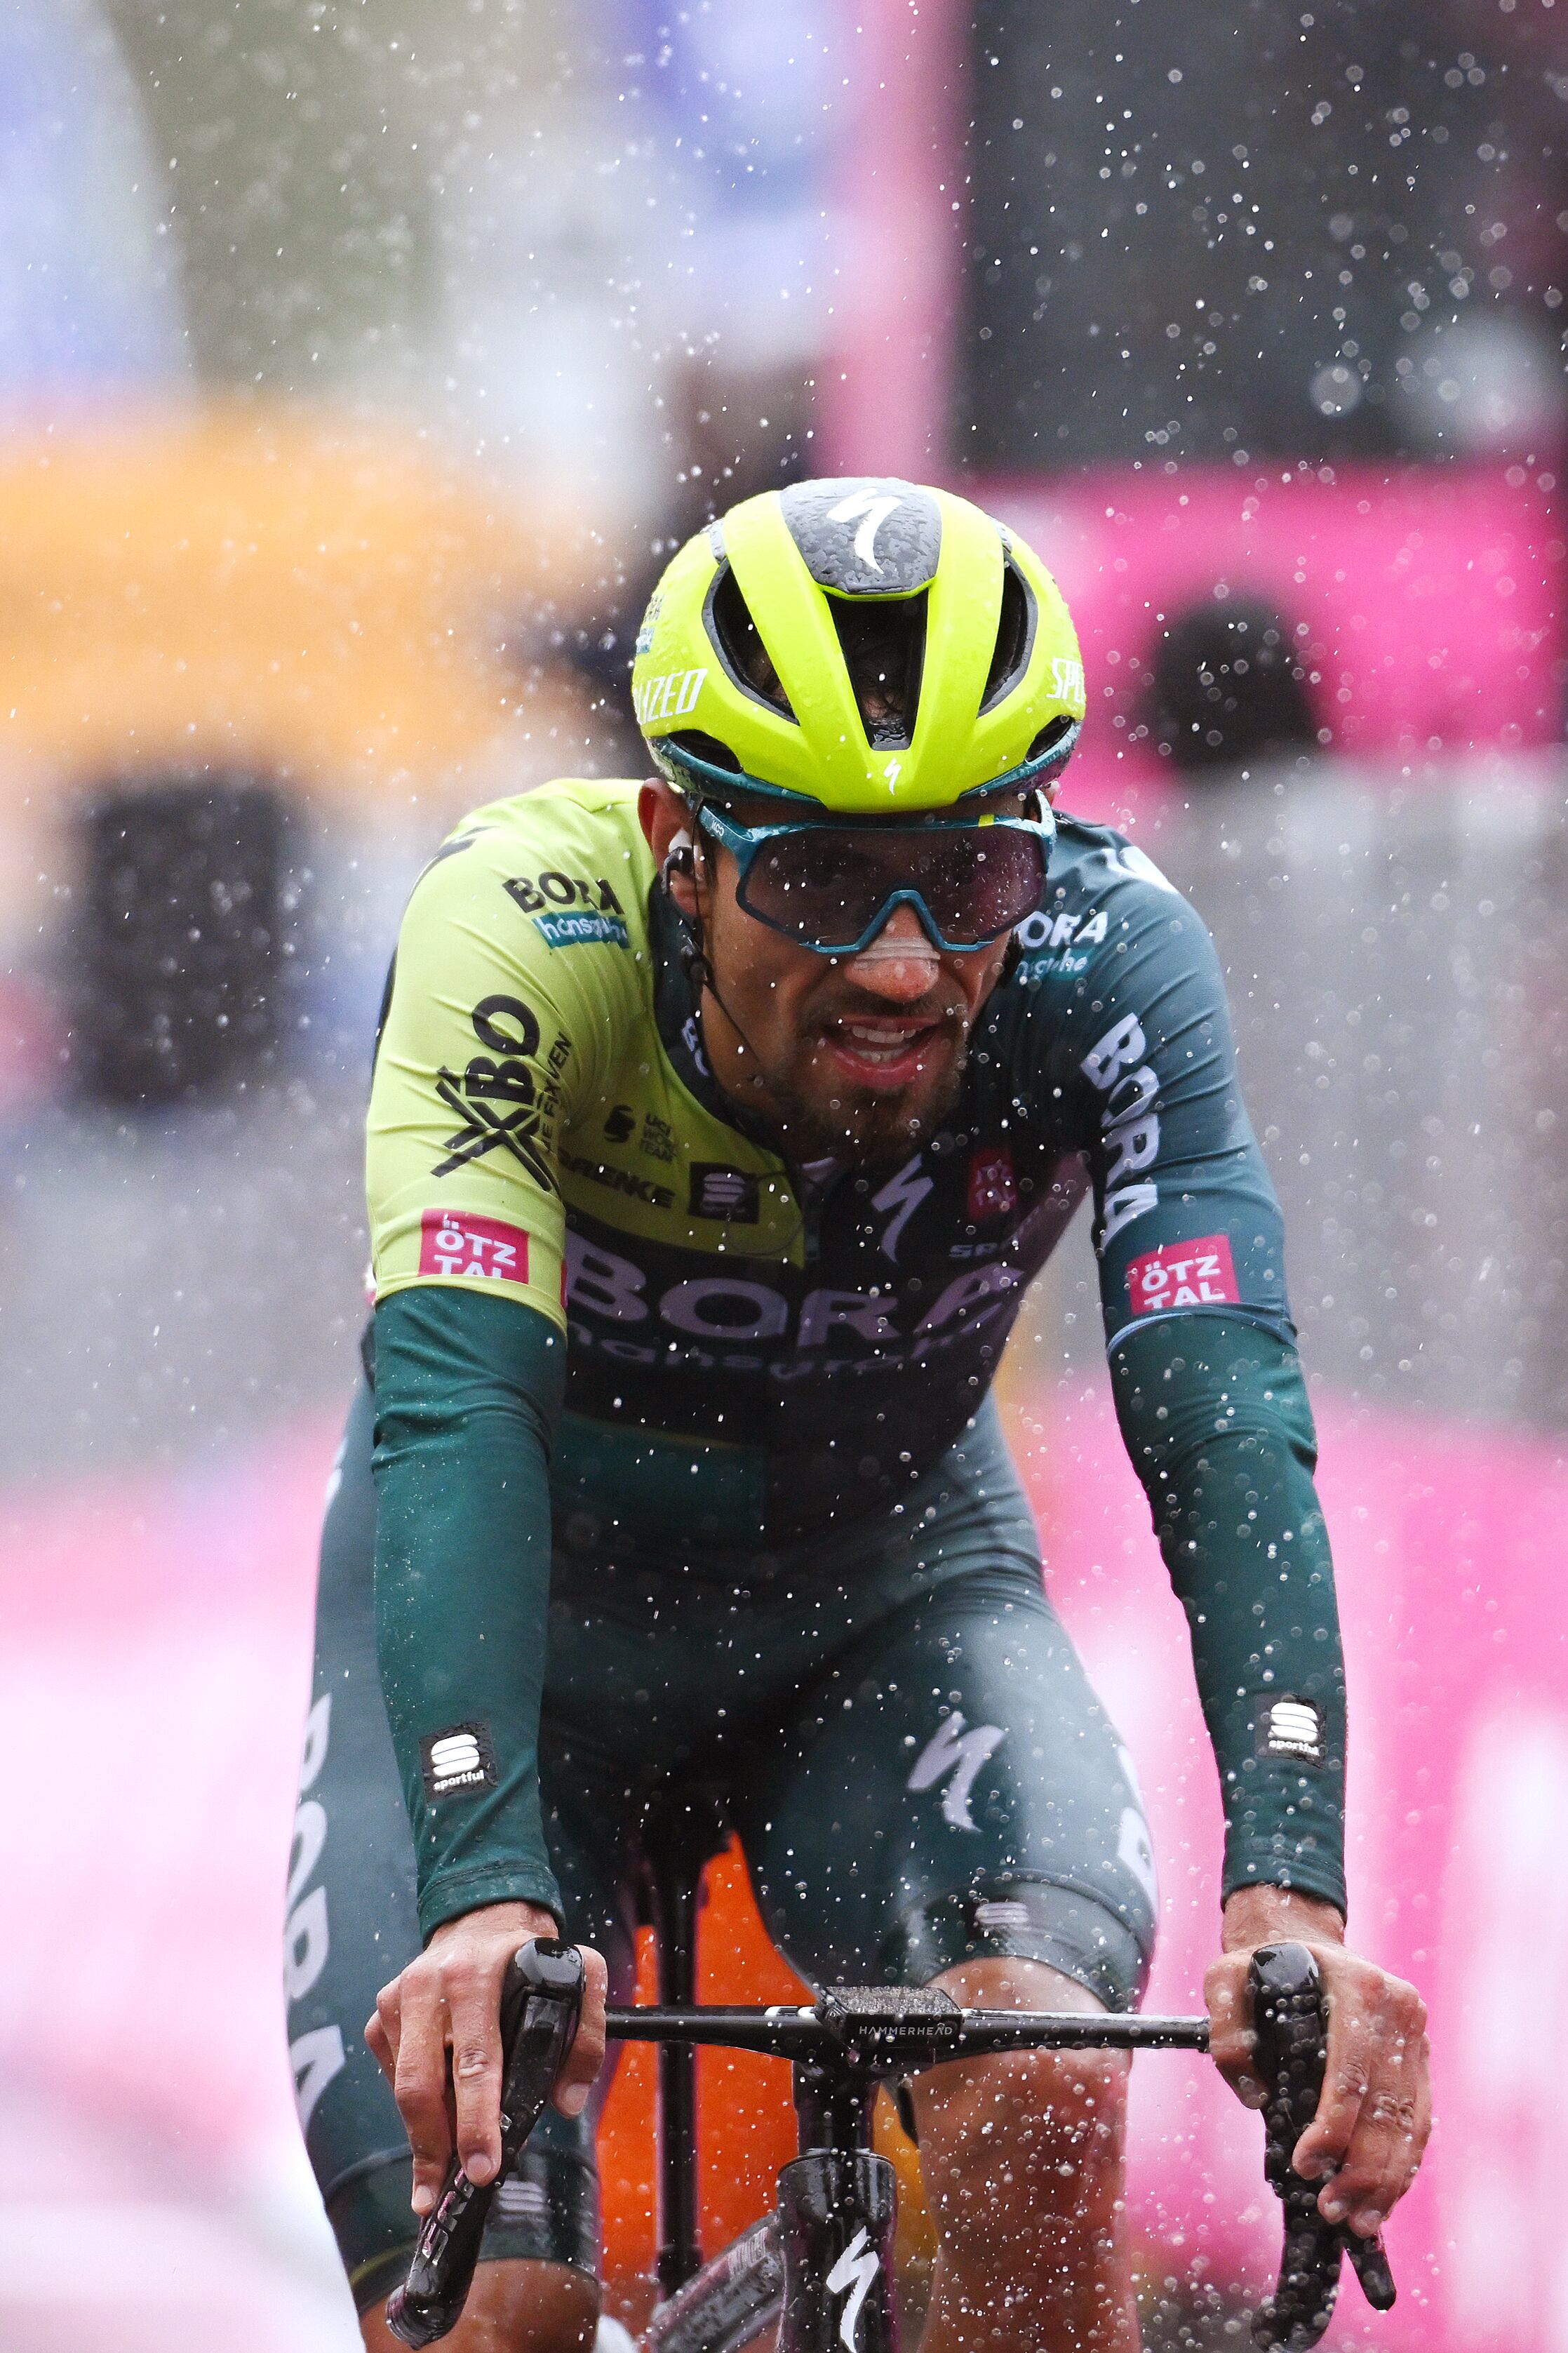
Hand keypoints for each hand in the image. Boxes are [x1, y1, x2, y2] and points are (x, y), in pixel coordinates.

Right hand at [366, 1901, 608, 2217]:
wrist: (482, 1919)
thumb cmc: (532, 1959)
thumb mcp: (577, 1976)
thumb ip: (584, 2037)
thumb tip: (565, 2102)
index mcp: (477, 1976)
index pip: (475, 2060)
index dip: (476, 2121)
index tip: (483, 2168)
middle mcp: (429, 1985)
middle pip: (421, 2085)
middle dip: (434, 2148)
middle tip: (442, 2197)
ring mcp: (398, 1998)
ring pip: (402, 2088)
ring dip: (423, 2136)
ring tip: (439, 2177)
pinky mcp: (381, 2014)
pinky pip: (393, 2076)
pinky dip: (416, 2106)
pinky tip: (439, 2117)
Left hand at [1206, 1887, 1429, 2240]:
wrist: (1303, 1938)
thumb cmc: (1262, 1964)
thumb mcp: (1227, 1979)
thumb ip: (1227, 2032)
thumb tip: (1254, 2095)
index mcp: (1359, 1987)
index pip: (1351, 2072)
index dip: (1332, 2128)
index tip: (1305, 2165)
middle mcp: (1399, 2009)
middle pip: (1387, 2106)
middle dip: (1360, 2169)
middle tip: (1332, 2209)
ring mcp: (1416, 2035)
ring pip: (1410, 2121)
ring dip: (1386, 2179)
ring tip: (1357, 2219)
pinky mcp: (1421, 2058)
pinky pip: (1419, 2119)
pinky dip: (1402, 2163)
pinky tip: (1382, 2197)